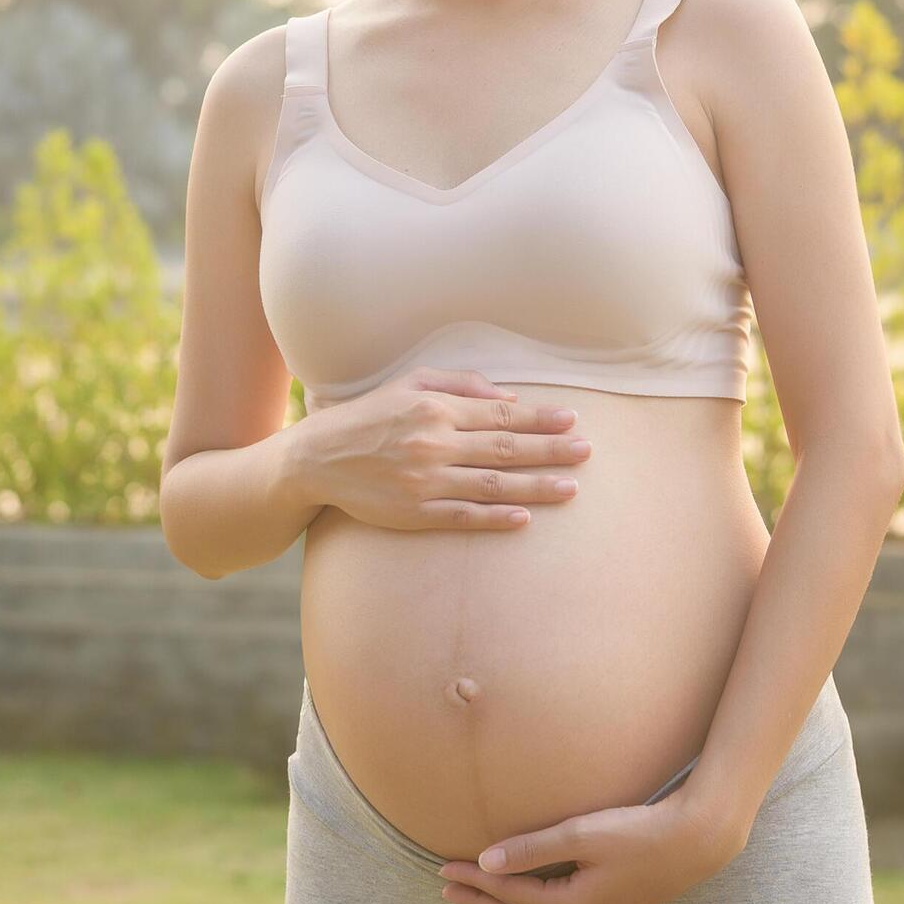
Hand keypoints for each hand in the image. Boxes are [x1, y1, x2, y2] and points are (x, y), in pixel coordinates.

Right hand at [293, 368, 592, 532]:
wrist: (317, 458)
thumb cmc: (369, 416)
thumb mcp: (408, 384)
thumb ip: (458, 384)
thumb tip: (507, 396)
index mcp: (435, 409)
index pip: (500, 414)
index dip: (539, 417)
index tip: (573, 420)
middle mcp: (434, 444)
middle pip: (504, 448)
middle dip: (550, 450)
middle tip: (586, 452)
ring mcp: (425, 481)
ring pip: (492, 484)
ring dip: (535, 487)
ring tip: (570, 488)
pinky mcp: (415, 513)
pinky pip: (463, 516)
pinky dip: (495, 519)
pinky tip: (524, 520)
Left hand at [436, 784, 746, 903]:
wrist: (696, 842)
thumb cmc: (638, 831)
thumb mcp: (582, 834)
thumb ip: (532, 849)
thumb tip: (486, 862)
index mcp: (570, 903)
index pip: (508, 894)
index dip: (474, 880)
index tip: (444, 866)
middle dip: (480, 902)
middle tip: (446, 889)